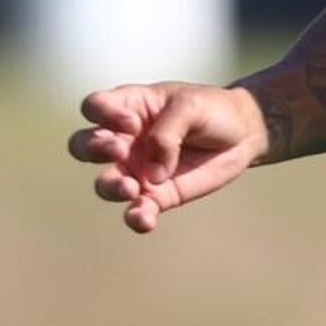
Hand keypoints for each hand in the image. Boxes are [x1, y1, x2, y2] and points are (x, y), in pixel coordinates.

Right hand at [66, 82, 268, 234]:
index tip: (132, 122)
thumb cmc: (212, 111)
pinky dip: (136, 217)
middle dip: (93, 149)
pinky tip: (144, 218)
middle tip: (119, 150)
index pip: (94, 107)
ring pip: (105, 183)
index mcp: (128, 108)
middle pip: (83, 146)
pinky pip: (136, 211)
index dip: (102, 114)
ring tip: (131, 188)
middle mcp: (125, 139)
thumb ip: (167, 134)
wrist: (242, 135)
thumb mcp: (191, 108)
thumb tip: (152, 176)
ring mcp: (137, 169)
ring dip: (111, 187)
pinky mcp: (156, 195)